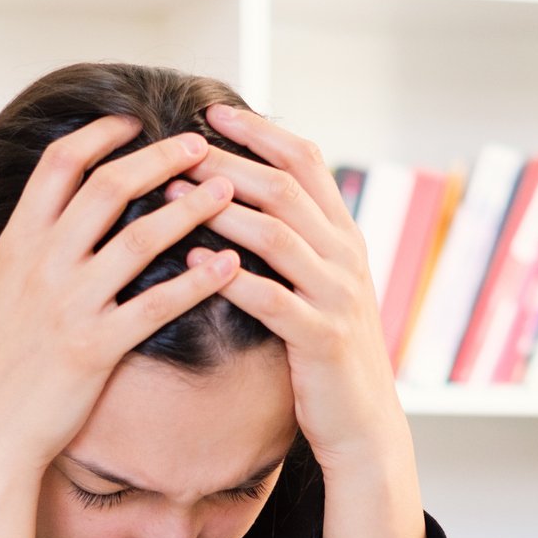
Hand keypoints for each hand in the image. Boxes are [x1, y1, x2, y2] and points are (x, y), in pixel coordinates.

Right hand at [0, 114, 242, 473]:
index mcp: (15, 245)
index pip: (60, 165)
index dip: (99, 135)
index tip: (132, 121)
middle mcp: (44, 265)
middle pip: (109, 188)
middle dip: (159, 158)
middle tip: (200, 143)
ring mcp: (72, 305)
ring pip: (141, 239)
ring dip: (191, 209)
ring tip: (228, 190)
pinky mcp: (98, 348)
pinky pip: (156, 306)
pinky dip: (198, 283)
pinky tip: (231, 265)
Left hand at [173, 103, 428, 537]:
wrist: (364, 426)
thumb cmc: (326, 356)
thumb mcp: (320, 287)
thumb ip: (295, 242)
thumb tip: (243, 195)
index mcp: (344, 236)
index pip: (306, 161)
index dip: (260, 131)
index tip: (211, 111)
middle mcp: (347, 257)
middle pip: (286, 188)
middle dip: (230, 162)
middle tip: (178, 147)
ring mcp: (338, 297)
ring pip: (278, 236)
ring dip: (222, 211)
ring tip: (173, 195)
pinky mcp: (322, 339)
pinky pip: (272, 299)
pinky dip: (231, 277)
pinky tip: (192, 263)